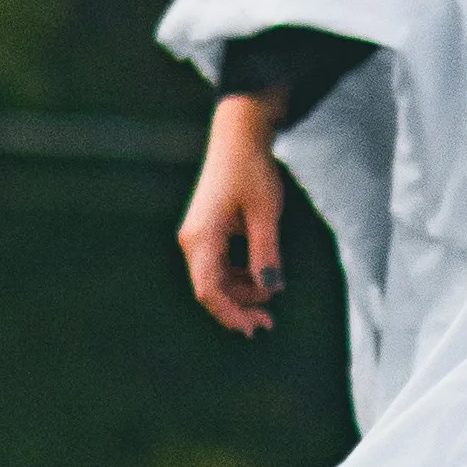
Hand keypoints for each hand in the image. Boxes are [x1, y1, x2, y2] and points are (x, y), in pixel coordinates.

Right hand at [177, 92, 286, 334]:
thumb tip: (271, 291)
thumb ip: (267, 255)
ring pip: (216, 279)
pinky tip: (262, 278)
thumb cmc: (252, 171)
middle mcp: (193, 240)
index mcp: (202, 237)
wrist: (238, 138)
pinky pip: (220, 265)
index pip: (209, 290)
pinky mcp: (208, 232)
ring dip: (242, 292)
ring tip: (272, 293)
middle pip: (211, 288)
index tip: (254, 328)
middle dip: (238, 308)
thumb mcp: (266, 215)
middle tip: (269, 322)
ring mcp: (198, 236)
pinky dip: (240, 276)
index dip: (230, 314)